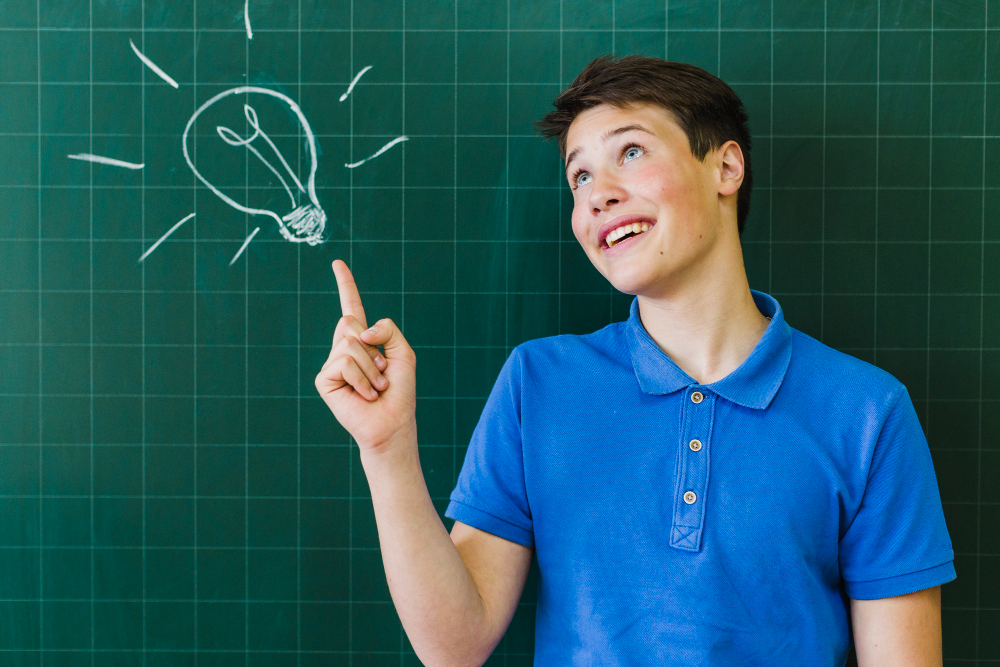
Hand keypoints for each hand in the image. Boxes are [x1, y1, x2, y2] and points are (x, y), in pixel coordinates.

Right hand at [314, 260, 416, 451]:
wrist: (393, 423)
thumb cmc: (399, 392)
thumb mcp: (403, 353)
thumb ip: (388, 330)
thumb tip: (360, 331)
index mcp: (363, 341)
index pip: (351, 308)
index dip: (346, 286)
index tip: (337, 264)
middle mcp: (343, 349)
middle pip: (351, 323)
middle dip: (373, 347)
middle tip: (382, 373)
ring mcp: (332, 364)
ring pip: (350, 343)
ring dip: (372, 368)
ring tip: (376, 388)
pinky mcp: (325, 380)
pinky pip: (344, 362)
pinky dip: (362, 379)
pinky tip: (365, 395)